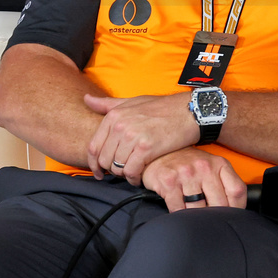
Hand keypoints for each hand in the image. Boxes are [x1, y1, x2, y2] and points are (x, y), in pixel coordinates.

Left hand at [85, 93, 200, 183]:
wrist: (190, 111)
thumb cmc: (163, 107)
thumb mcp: (133, 101)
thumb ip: (108, 104)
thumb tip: (86, 99)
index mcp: (114, 116)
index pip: (93, 147)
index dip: (93, 164)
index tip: (99, 172)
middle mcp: (120, 125)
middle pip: (104, 159)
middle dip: (110, 170)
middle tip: (120, 173)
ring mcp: (133, 137)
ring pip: (117, 167)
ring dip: (124, 174)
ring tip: (133, 173)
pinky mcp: (147, 148)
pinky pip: (132, 171)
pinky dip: (134, 178)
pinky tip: (139, 177)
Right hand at [141, 147, 246, 212]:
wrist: (162, 152)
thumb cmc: (190, 164)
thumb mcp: (212, 166)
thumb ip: (224, 183)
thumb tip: (235, 209)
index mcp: (220, 164)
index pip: (237, 191)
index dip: (238, 208)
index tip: (233, 217)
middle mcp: (205, 168)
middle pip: (219, 204)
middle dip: (216, 217)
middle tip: (212, 222)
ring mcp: (186, 174)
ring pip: (198, 209)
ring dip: (196, 218)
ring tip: (195, 217)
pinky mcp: (169, 182)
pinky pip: (178, 209)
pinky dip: (179, 215)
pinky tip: (180, 212)